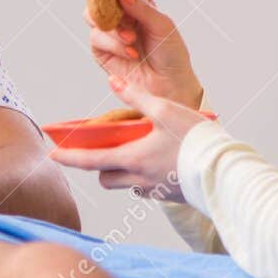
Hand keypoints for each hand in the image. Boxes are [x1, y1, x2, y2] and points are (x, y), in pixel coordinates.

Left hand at [47, 78, 211, 200]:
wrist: (227, 171)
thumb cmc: (196, 139)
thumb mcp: (165, 110)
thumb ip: (136, 97)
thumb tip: (114, 82)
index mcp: (133, 159)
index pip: (90, 161)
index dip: (68, 158)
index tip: (51, 155)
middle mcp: (139, 179)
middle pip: (105, 178)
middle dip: (99, 166)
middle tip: (102, 150)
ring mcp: (155, 190)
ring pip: (126, 184)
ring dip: (122, 171)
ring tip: (135, 152)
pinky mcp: (170, 196)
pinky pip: (147, 188)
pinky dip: (144, 177)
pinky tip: (158, 163)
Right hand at [86, 0, 202, 108]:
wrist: (170, 85)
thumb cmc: (171, 54)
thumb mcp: (163, 25)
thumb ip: (141, 8)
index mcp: (136, 3)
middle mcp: (120, 16)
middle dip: (103, 1)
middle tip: (115, 7)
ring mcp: (110, 34)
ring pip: (93, 18)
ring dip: (112, 28)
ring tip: (131, 39)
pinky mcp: (103, 52)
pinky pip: (97, 39)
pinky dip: (112, 43)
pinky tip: (130, 52)